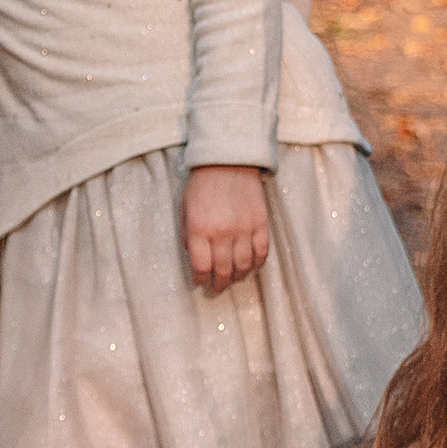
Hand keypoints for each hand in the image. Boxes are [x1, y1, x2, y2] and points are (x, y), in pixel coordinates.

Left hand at [182, 163, 272, 290]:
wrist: (228, 159)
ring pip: (244, 265)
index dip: (201, 280)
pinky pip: (262, 252)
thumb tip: (193, 257)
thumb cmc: (202, 183)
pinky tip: (251, 267)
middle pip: (223, 270)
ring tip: (233, 279)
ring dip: (238, 277)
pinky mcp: (260, 223)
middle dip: (219, 284)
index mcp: (199, 229)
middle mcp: (222, 232)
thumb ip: (186, 234)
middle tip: (217, 289)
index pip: (201, 267)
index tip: (201, 282)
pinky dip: (257, 264)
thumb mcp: (184, 208)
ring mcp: (244, 228)